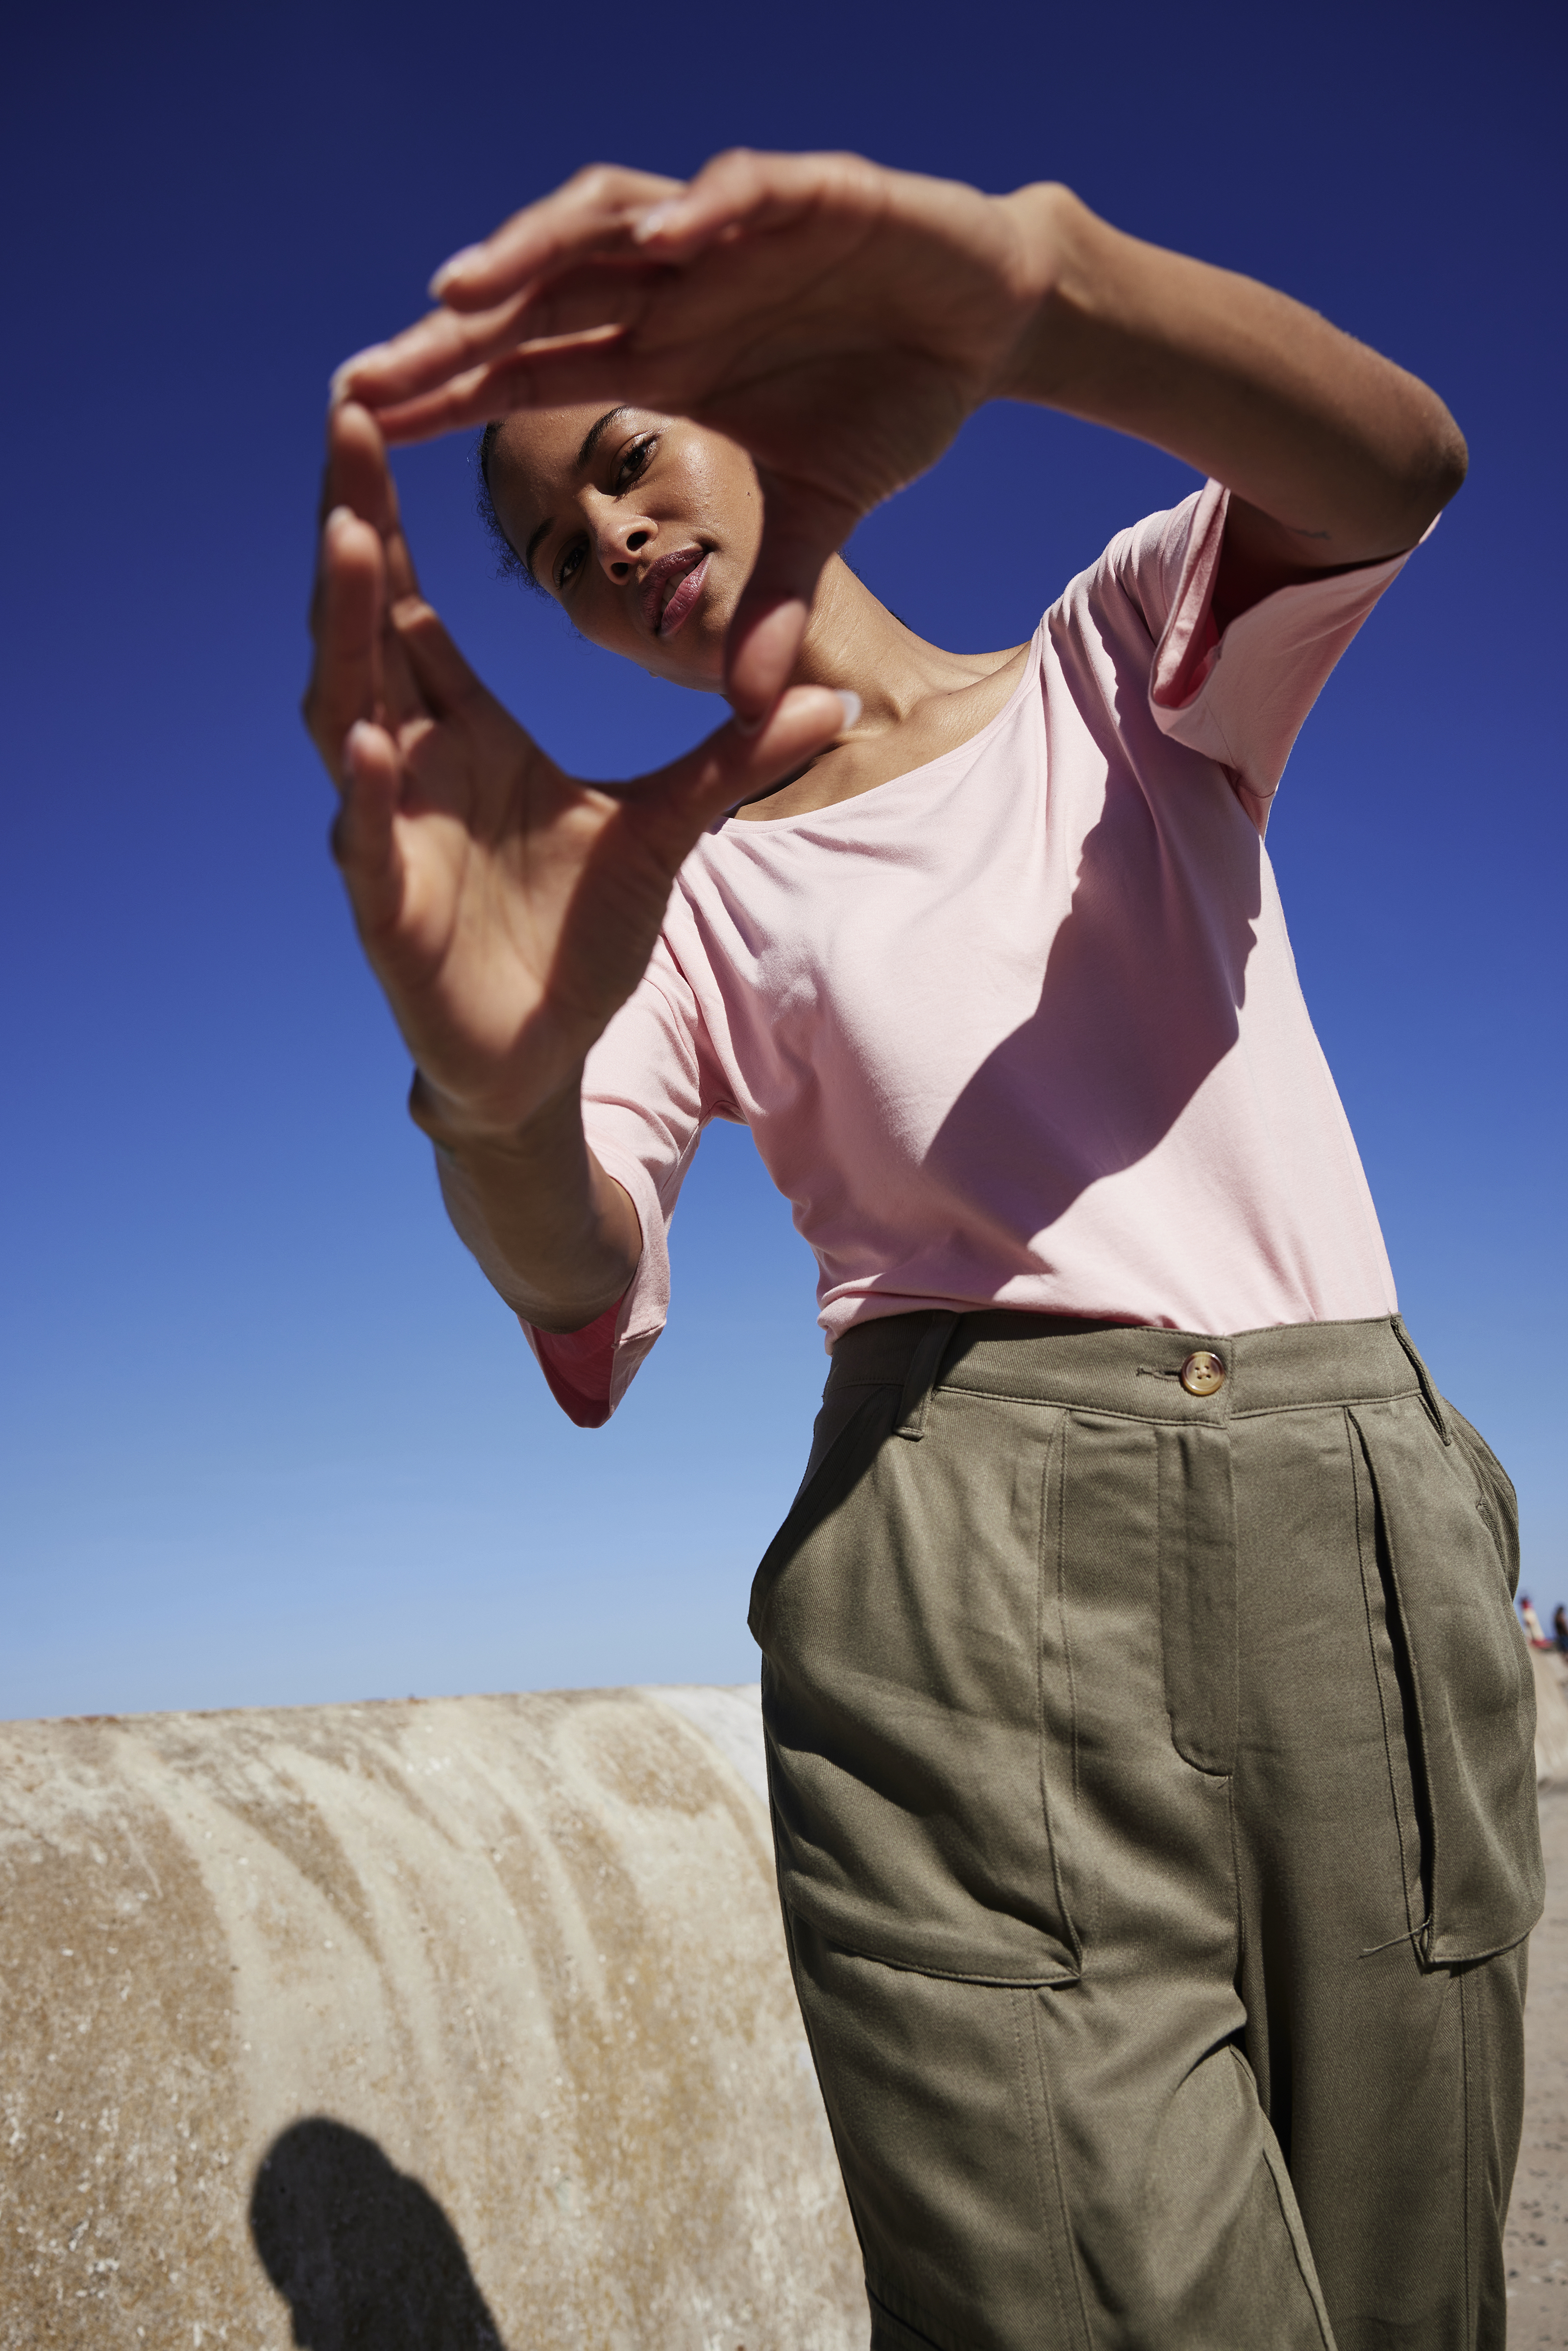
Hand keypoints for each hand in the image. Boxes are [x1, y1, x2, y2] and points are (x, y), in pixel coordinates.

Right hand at [302, 401, 851, 1136]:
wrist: (539, 1055)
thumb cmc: (576, 939)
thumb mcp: (667, 829)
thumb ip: (732, 759)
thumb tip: (823, 695)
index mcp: (461, 728)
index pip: (415, 600)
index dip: (397, 512)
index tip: (386, 414)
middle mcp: (409, 761)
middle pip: (368, 623)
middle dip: (353, 524)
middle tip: (350, 411)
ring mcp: (388, 829)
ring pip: (348, 709)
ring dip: (346, 626)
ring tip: (350, 537)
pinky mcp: (386, 906)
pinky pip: (368, 837)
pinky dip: (368, 791)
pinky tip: (369, 741)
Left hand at [330, 152, 1059, 717]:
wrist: (990, 318)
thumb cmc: (889, 400)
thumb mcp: (822, 515)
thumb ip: (772, 594)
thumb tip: (748, 703)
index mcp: (657, 351)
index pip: (524, 366)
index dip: (444, 392)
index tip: (359, 427)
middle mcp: (674, 281)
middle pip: (537, 296)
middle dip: (450, 331)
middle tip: (360, 375)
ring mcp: (735, 230)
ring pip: (608, 222)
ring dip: (533, 251)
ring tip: (463, 289)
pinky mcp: (816, 191)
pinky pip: (743, 192)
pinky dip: (704, 209)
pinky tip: (659, 241)